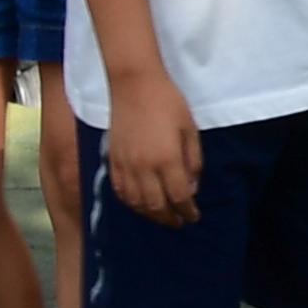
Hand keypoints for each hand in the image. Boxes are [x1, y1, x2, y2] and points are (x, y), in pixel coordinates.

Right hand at [106, 72, 205, 226]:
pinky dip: (131, 203)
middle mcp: (144, 167)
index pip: (179, 196)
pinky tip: (140, 204)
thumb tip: (191, 189)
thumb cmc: (169, 103)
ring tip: (162, 216)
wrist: (134, 85)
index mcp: (167, 159)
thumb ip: (193, 162)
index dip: (188, 211)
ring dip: (150, 214)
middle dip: (170, 218)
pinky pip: (120, 191)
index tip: (194, 216)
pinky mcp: (112, 160)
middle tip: (180, 222)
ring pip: (136, 203)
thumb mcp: (190, 130)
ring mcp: (125, 165)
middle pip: (157, 205)